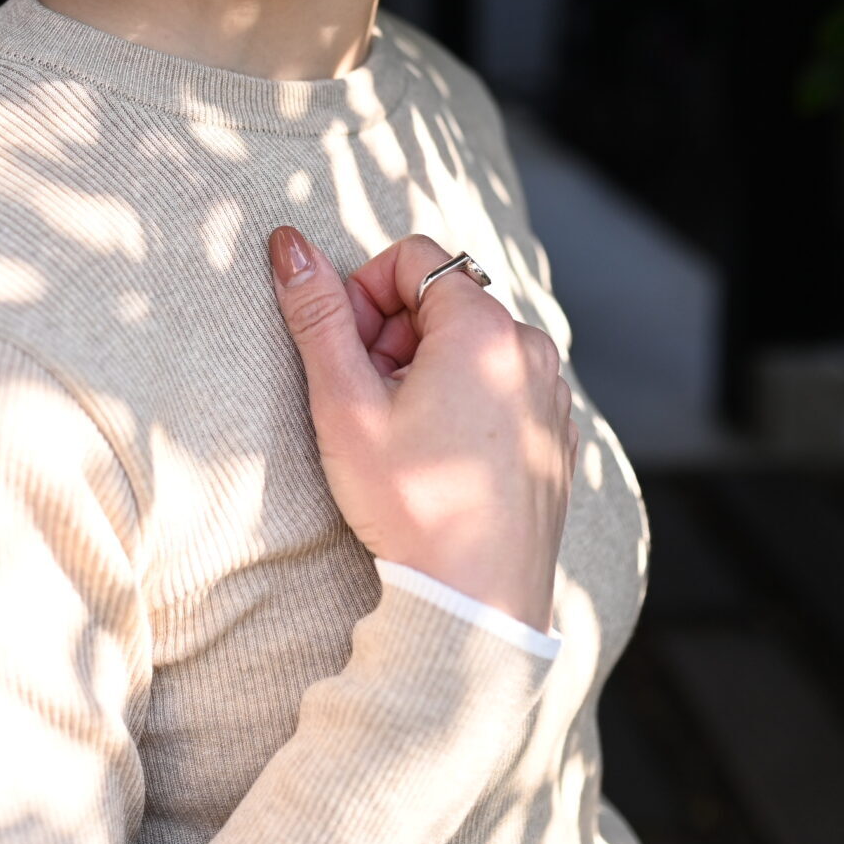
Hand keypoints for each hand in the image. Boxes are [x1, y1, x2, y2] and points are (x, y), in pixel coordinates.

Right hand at [265, 225, 577, 632]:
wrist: (476, 602)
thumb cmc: (408, 504)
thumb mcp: (345, 404)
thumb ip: (317, 314)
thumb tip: (287, 242)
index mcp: (484, 328)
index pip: (412, 258)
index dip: (363, 296)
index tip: (346, 355)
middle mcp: (531, 349)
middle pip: (443, 300)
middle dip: (391, 334)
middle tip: (366, 400)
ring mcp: (552, 394)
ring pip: (472, 345)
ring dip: (425, 369)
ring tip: (402, 434)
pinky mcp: (556, 435)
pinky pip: (502, 387)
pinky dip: (464, 401)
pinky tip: (439, 458)